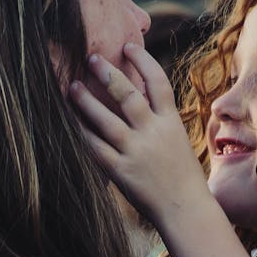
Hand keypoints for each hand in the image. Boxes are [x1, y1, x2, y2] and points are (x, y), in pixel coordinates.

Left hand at [70, 44, 211, 226]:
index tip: (127, 45)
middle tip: (90, 57)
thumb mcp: (178, 140)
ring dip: (87, 101)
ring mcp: (137, 153)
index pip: (158, 82)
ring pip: (107, 120)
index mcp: (171, 122)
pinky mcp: (122, 172)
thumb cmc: (182, 175)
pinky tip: (69, 121)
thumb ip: (160, 119)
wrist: (186, 210)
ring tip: (72, 86)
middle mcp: (154, 133)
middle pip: (129, 95)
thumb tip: (140, 94)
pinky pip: (96, 148)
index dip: (142, 60)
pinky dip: (82, 133)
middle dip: (108, 74)